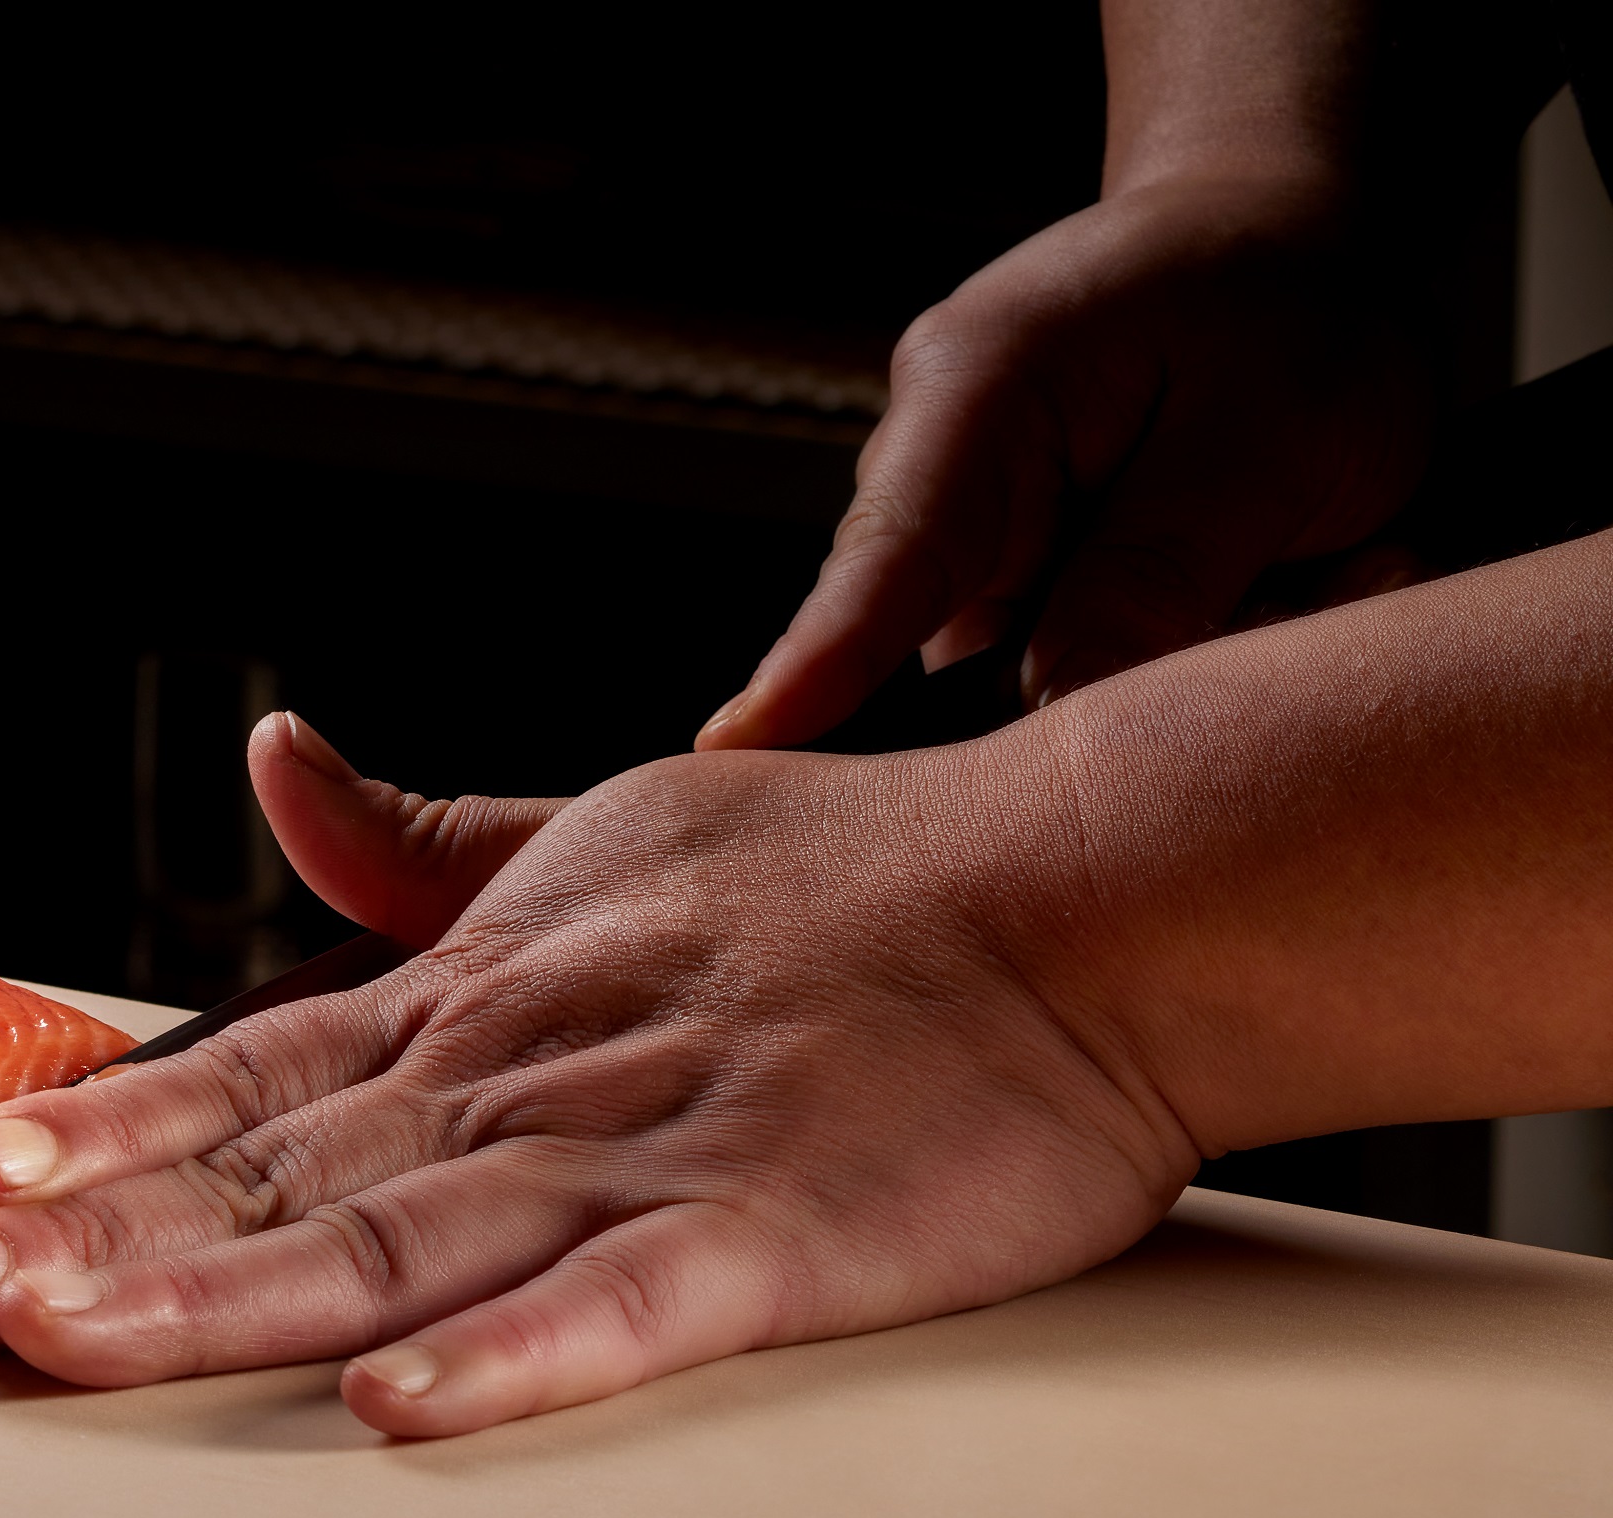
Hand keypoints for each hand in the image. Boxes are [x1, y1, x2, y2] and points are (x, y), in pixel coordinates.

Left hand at [0, 716, 1204, 1434]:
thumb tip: (278, 758)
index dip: (89, 1134)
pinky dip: (516, 1354)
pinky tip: (399, 1407)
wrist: (1087, 892)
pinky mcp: (774, 1236)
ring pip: (388, 1240)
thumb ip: (422, 847)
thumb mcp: (598, 828)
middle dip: (84, 1236)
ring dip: (216, 1293)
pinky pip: (626, 1306)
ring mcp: (639, 1159)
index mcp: (476, 1010)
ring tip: (62, 1337)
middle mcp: (520, 1082)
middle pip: (264, 1175)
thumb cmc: (850, 882)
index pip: (239, 1078)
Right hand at [697, 173, 1438, 748]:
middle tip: (1296, 588)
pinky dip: (1190, 639)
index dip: (820, 659)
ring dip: (1178, 644)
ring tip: (1317, 561)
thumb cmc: (1289, 299)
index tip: (736, 745)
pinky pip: (1079, 658)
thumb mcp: (1275, 427)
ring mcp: (971, 531)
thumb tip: (1058, 707)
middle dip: (1114, 657)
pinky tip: (1287, 570)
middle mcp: (941, 467)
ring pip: (1035, 662)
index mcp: (980, 386)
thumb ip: (1164, 570)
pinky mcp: (1013, 577)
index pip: (888, 551)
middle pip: (953, 637)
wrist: (1284, 236)